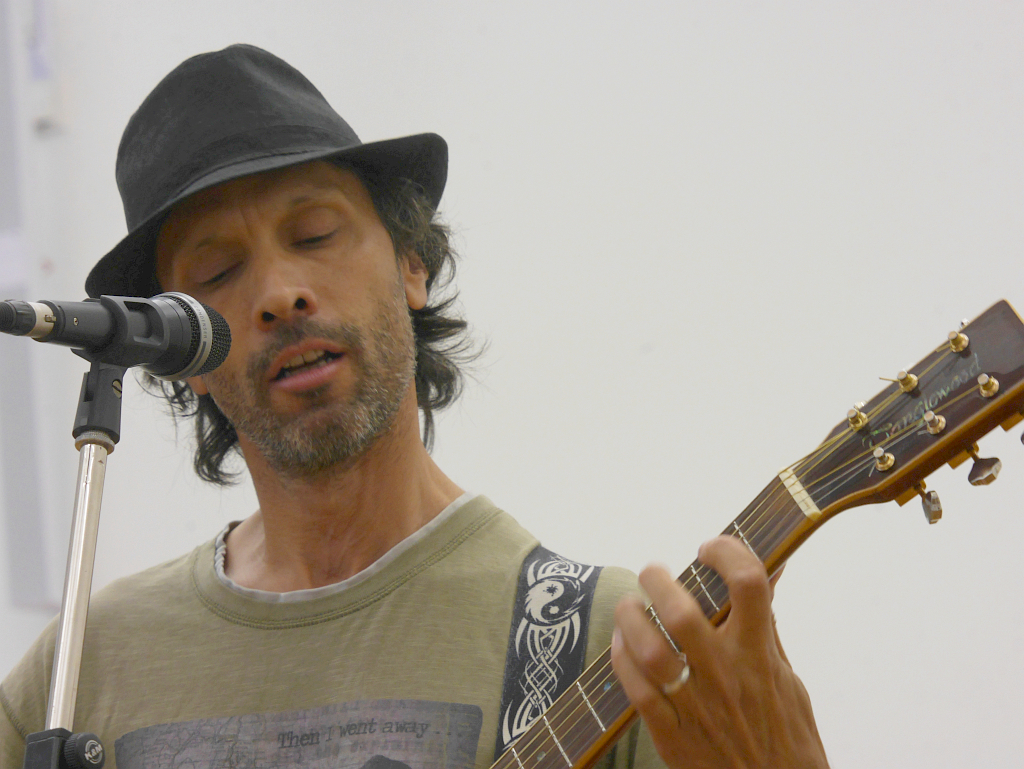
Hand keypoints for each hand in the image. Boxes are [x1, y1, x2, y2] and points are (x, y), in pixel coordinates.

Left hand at [610, 536, 827, 767]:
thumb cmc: (785, 734)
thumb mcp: (786, 674)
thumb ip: (767, 624)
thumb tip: (771, 569)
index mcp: (759, 655)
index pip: (748, 585)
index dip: (727, 552)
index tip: (709, 548)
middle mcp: (726, 675)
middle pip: (682, 612)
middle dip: (658, 580)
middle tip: (653, 571)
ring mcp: (696, 706)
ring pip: (649, 649)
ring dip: (631, 618)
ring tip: (630, 606)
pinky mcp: (672, 735)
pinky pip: (636, 689)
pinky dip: (622, 659)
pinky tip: (622, 645)